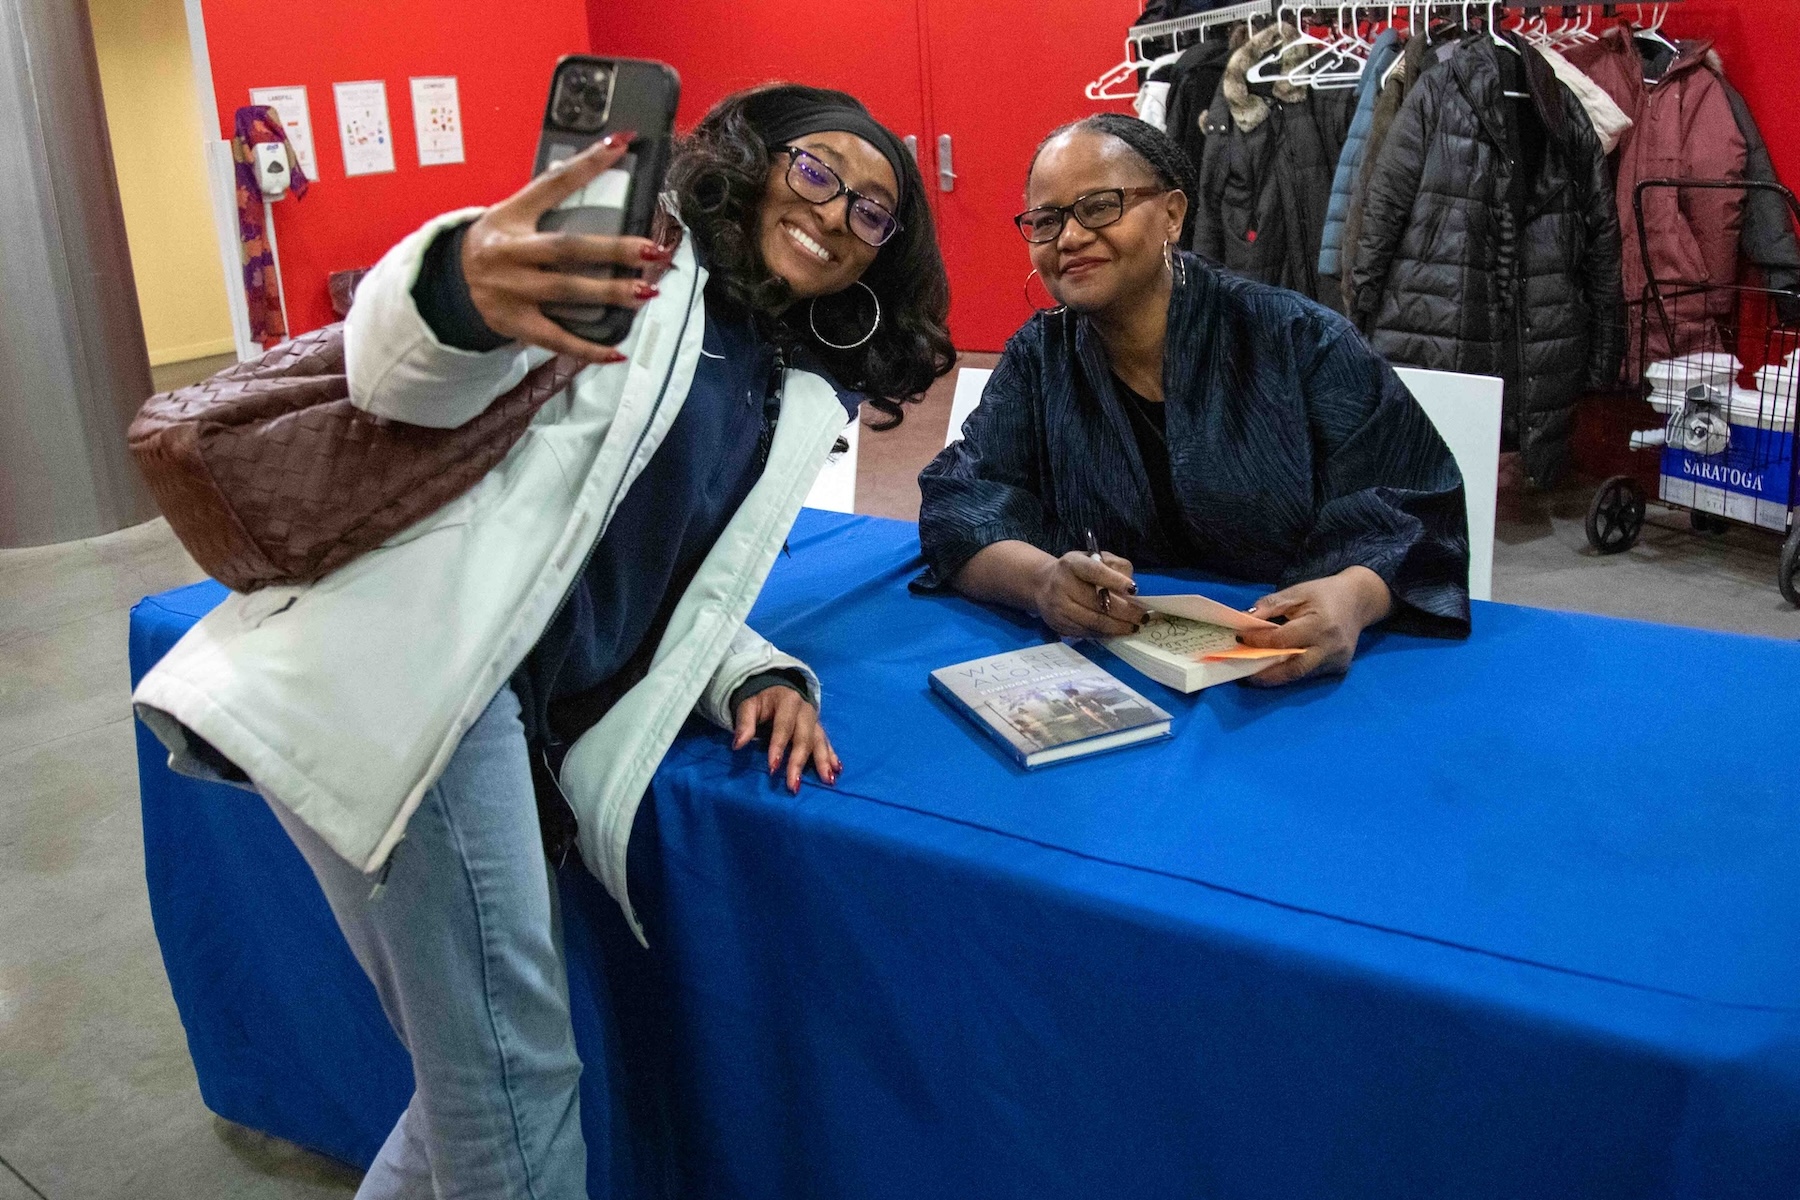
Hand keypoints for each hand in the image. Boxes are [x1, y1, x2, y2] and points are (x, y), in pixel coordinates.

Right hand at [459, 134, 673, 363]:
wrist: (450, 282)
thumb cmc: (494, 243)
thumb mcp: (510, 212)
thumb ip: (547, 196)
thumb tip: (591, 163)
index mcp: (512, 217)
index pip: (552, 184)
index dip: (586, 165)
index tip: (620, 145)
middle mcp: (511, 253)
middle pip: (567, 249)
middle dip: (612, 250)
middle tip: (651, 250)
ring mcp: (513, 291)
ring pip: (567, 292)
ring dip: (609, 294)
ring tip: (646, 293)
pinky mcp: (516, 323)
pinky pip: (556, 339)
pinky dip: (588, 348)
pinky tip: (617, 352)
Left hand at [732, 687, 840, 794]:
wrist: (777, 689)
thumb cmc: (761, 702)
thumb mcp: (748, 706)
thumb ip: (744, 723)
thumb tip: (738, 744)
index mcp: (788, 701)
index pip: (784, 726)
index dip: (778, 747)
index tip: (772, 768)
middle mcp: (805, 710)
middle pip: (804, 738)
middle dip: (799, 762)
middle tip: (794, 785)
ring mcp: (815, 720)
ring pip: (820, 742)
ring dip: (823, 762)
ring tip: (827, 780)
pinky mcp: (819, 729)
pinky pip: (827, 743)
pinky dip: (832, 756)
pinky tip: (837, 770)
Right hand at [1031, 551, 1147, 638]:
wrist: (1042, 584)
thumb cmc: (1076, 571)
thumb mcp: (1094, 558)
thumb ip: (1115, 567)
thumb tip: (1131, 588)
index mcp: (1072, 564)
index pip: (1094, 571)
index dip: (1114, 580)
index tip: (1134, 589)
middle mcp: (1061, 585)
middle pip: (1096, 602)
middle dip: (1124, 611)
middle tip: (1141, 616)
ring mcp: (1058, 608)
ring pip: (1094, 621)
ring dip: (1118, 626)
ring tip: (1134, 626)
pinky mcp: (1059, 625)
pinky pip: (1088, 632)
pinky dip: (1106, 633)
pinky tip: (1118, 630)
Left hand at [1236, 567, 1392, 685]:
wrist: (1359, 600)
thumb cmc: (1325, 594)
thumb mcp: (1296, 592)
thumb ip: (1270, 606)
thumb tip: (1244, 620)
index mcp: (1321, 624)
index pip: (1283, 640)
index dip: (1259, 641)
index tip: (1240, 638)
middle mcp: (1330, 647)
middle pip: (1293, 669)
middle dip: (1265, 674)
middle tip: (1243, 673)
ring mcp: (1336, 661)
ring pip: (1300, 676)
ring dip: (1275, 676)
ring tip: (1254, 672)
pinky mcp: (1338, 668)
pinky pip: (1309, 674)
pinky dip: (1290, 672)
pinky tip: (1275, 668)